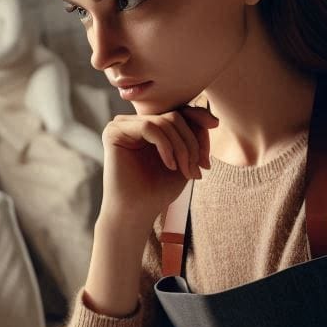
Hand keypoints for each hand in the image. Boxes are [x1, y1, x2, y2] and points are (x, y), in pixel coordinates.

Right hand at [100, 105, 219, 234]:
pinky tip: (170, 166)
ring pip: (165, 122)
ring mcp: (122, 125)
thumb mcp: (185, 160)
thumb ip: (194, 137)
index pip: (181, 113)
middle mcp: (134, 122)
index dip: (199, 125)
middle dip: (193, 143)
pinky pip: (149, 127)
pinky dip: (165, 146)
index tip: (210, 150)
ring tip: (187, 172)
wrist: (136, 213)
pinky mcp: (113, 132)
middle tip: (199, 169)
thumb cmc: (158, 191)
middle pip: (175, 116)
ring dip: (182, 147)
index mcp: (149, 127)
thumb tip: (212, 118)